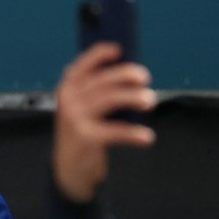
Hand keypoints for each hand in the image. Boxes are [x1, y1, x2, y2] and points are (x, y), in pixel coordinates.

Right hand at [52, 42, 155, 202]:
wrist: (69, 168)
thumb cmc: (83, 131)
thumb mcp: (84, 107)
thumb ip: (99, 89)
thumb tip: (131, 73)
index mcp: (68, 87)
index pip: (83, 63)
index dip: (101, 53)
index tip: (120, 50)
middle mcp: (69, 100)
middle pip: (101, 80)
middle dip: (126, 74)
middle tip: (144, 78)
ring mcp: (75, 118)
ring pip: (109, 98)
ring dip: (133, 97)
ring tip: (150, 100)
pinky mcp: (85, 137)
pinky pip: (115, 131)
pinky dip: (133, 133)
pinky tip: (146, 137)